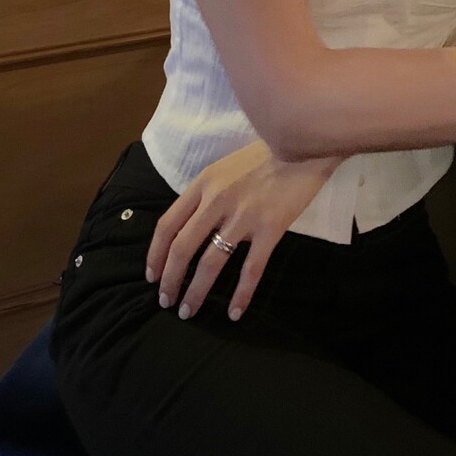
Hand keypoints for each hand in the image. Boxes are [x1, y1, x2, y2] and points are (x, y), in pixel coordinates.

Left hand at [147, 141, 340, 321]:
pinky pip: (251, 269)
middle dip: (170, 280)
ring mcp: (243, 216)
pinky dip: (241, 295)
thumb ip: (207, 194)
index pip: (167, 225)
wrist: (303, 143)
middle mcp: (216, 201)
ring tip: (188, 311)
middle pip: (182, 248)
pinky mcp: (270, 229)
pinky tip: (234, 313)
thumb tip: (191, 225)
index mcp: (203, 184)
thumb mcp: (225, 167)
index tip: (152, 276)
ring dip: (195, 292)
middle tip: (165, 301)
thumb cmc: (266, 153)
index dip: (155, 254)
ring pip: (210, 263)